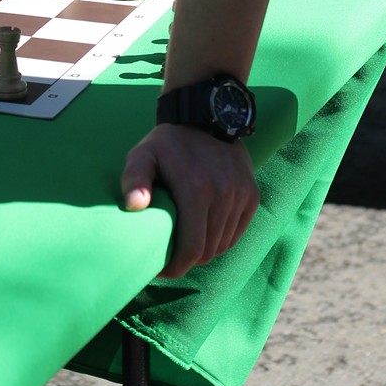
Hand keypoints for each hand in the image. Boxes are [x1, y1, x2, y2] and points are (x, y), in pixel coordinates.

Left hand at [120, 124, 258, 278]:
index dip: (176, 267)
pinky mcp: (251, 195)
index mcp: (196, 190)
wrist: (205, 116)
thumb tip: (134, 206)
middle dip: (187, 259)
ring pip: (223, 245)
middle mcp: (224, 195)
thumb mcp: (143, 155)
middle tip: (170, 254)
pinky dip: (221, 238)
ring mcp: (241, 195)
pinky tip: (204, 230)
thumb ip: (134, 179)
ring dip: (204, 249)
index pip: (192, 249)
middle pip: (208, 252)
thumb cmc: (168, 143)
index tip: (162, 268)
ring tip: (185, 241)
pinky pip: (236, 232)